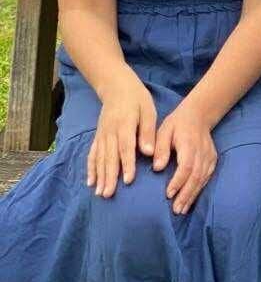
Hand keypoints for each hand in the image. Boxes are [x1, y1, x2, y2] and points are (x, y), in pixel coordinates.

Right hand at [86, 69, 156, 196]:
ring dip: (99, 176)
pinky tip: (90, 182)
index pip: (125, 147)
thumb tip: (149, 152)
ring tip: (99, 193)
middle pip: (109, 157)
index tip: (128, 180)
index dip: (126, 164)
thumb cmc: (137, 99)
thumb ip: (147, 131)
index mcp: (124, 125)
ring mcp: (101, 135)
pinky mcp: (97, 137)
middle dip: (109, 177)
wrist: (117, 87)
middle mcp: (110, 132)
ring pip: (99, 158)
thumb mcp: (148, 110)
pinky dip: (90, 168)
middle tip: (109, 194)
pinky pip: (92, 154)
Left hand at [152, 100, 218, 214]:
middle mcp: (202, 151)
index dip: (178, 181)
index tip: (168, 194)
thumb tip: (157, 167)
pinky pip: (207, 177)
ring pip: (202, 179)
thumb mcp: (163, 131)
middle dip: (186, 194)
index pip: (186, 166)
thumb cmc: (177, 124)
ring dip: (192, 195)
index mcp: (189, 144)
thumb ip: (160, 148)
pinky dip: (199, 189)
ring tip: (182, 209)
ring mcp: (210, 156)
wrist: (199, 115)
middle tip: (176, 210)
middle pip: (196, 176)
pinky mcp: (213, 160)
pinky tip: (191, 200)